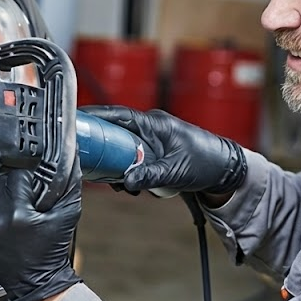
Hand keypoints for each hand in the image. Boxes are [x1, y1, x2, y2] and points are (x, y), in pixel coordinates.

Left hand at [0, 166, 81, 300]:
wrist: (36, 283)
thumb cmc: (51, 250)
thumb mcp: (67, 212)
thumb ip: (69, 180)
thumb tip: (69, 152)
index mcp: (17, 215)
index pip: (16, 176)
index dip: (27, 179)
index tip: (33, 189)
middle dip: (11, 185)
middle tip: (22, 198)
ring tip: (9, 207)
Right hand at [80, 105, 246, 194]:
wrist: (226, 169)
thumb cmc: (206, 162)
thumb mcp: (175, 171)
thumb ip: (149, 175)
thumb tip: (124, 182)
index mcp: (153, 123)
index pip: (117, 114)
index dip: (94, 116)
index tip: (74, 120)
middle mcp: (150, 127)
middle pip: (114, 132)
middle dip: (102, 149)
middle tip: (89, 164)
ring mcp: (152, 139)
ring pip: (122, 148)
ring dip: (116, 165)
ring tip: (117, 184)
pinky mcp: (154, 152)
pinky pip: (132, 158)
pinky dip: (128, 171)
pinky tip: (130, 186)